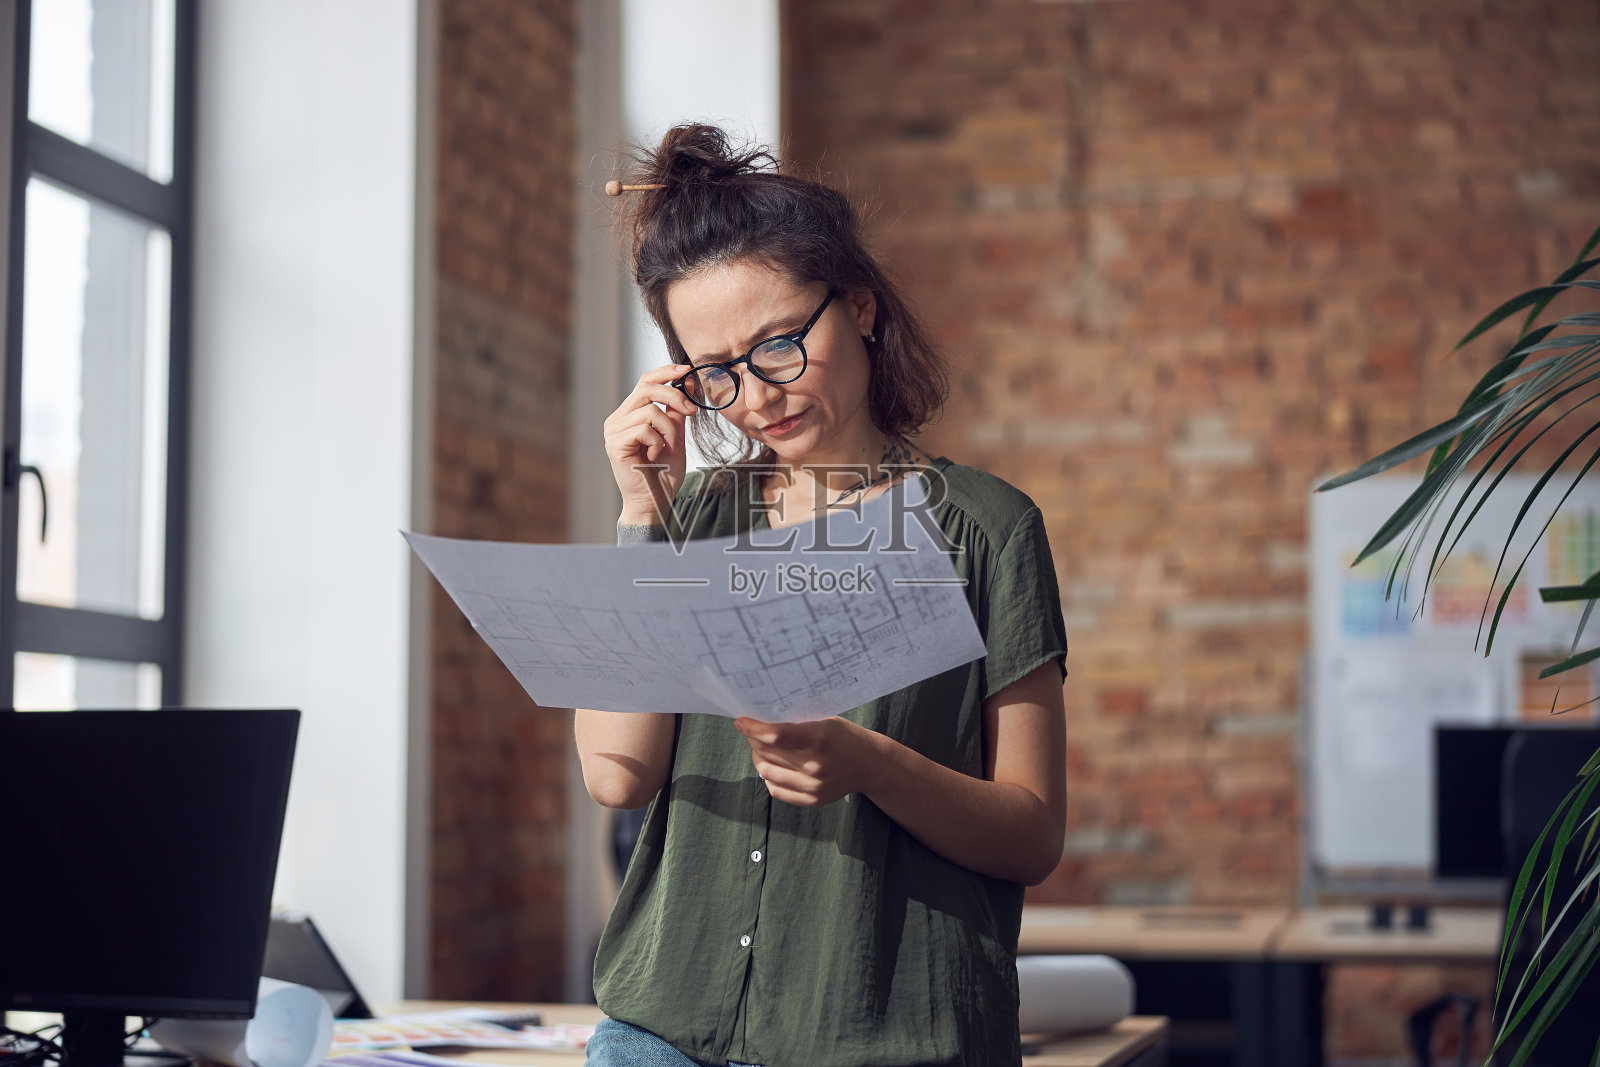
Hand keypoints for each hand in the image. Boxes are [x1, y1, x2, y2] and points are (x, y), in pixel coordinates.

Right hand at [603, 363, 698, 523]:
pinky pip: (645, 429)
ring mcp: (613, 431)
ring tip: (669, 448)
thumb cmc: (663, 474)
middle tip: (692, 411)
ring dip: (669, 430)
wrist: (654, 502)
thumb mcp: (675, 436)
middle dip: (674, 396)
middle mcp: (617, 420)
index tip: (686, 370)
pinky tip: (654, 457)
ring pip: (650, 411)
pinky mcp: (614, 444)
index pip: (645, 382)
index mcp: (629, 415)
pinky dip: (658, 442)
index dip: (665, 372)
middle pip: (647, 388)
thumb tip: (686, 383)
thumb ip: (676, 412)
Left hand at [734, 715, 875, 806]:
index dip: (753, 728)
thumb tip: (760, 722)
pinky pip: (775, 790)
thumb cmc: (844, 737)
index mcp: (819, 738)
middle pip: (767, 753)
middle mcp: (815, 765)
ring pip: (766, 772)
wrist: (870, 765)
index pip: (776, 735)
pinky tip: (773, 765)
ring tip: (761, 749)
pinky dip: (768, 776)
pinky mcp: (812, 800)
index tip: (741, 721)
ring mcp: (813, 786)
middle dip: (753, 740)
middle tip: (752, 732)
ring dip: (758, 758)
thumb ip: (796, 723)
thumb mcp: (824, 721)